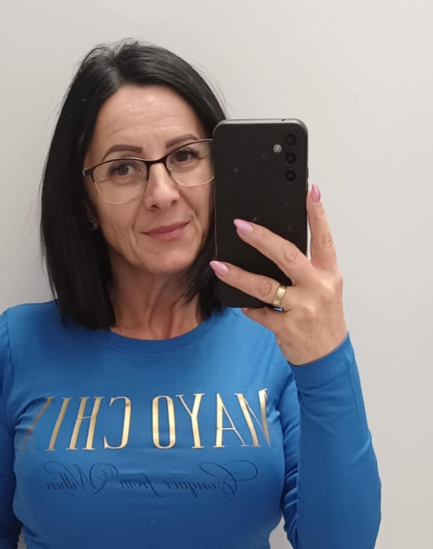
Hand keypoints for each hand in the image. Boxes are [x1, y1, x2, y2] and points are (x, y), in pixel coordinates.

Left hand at [209, 185, 347, 365]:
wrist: (327, 358)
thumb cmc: (323, 319)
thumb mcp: (325, 290)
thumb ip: (306, 270)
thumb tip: (274, 249)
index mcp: (329, 274)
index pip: (324, 238)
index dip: (317, 214)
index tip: (308, 191)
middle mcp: (318, 288)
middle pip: (288, 256)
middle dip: (262, 239)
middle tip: (240, 226)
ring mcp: (303, 308)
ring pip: (266, 287)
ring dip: (238, 275)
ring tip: (219, 265)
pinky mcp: (288, 328)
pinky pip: (260, 313)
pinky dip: (248, 308)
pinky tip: (241, 304)